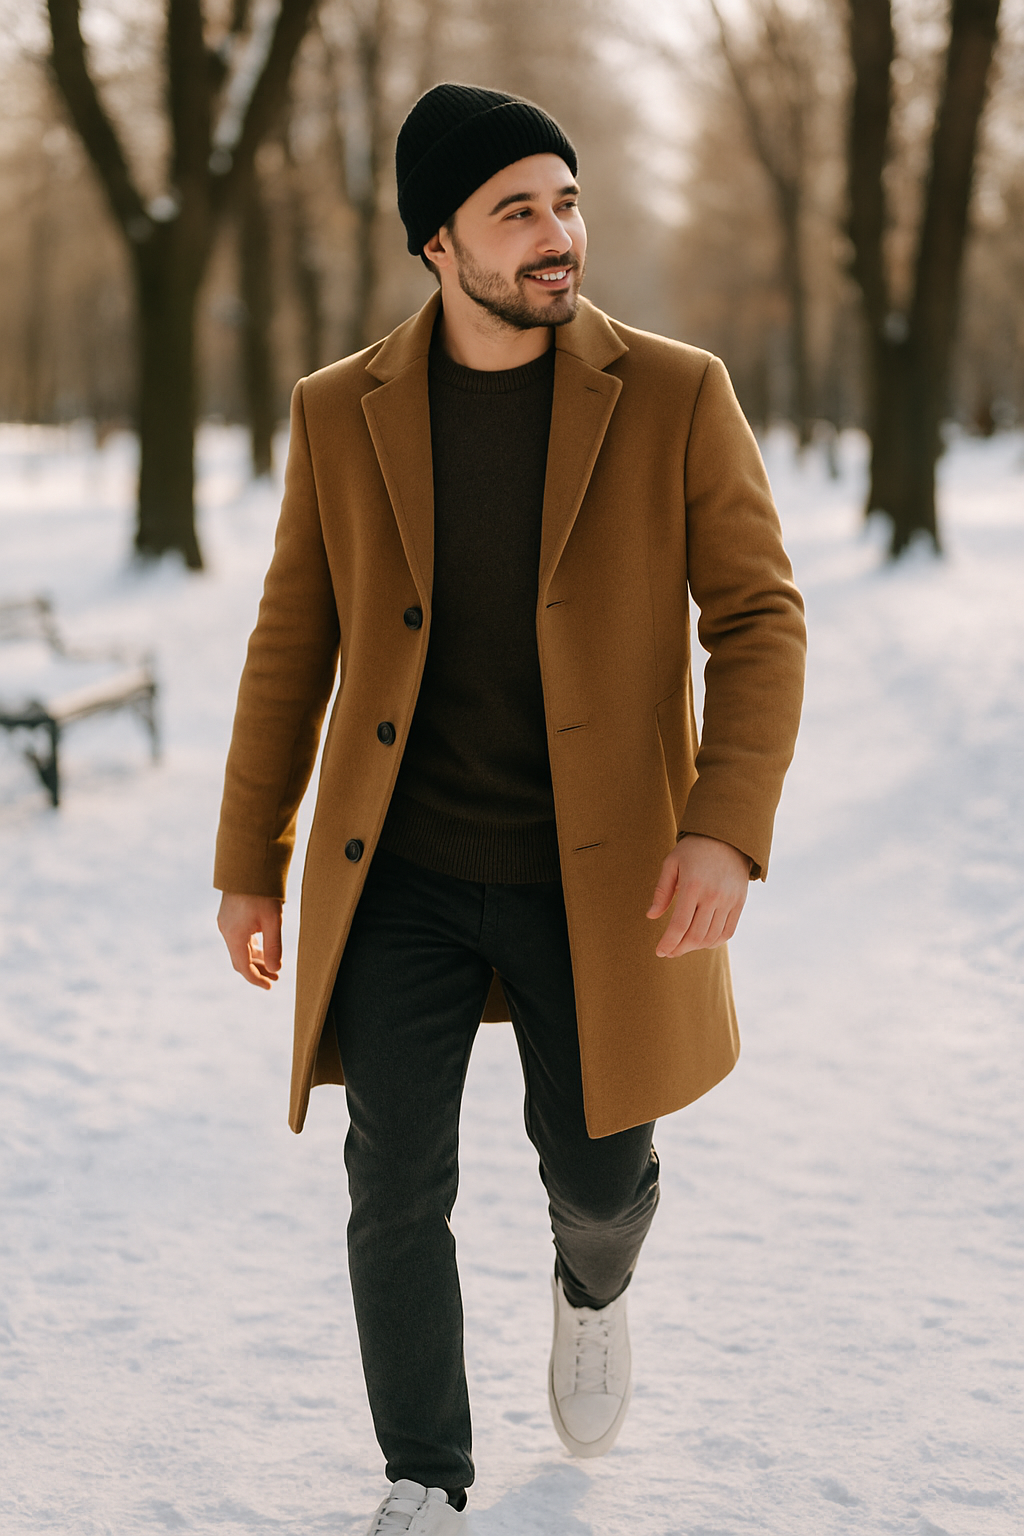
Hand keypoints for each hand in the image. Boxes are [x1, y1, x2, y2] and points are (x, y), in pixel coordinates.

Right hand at [217, 892, 283, 988]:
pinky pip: (239, 937)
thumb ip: (273, 946)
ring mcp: (226, 923)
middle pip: (240, 959)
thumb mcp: (273, 920)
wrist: (247, 865)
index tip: (270, 986)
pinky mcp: (230, 915)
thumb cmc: (262, 891)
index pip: (243, 967)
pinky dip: (251, 946)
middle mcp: (226, 931)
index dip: (256, 979)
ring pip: (240, 948)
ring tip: (273, 966)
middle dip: (257, 971)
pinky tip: (263, 947)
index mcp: (234, 935)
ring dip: (255, 958)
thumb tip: (275, 969)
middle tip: (275, 978)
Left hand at [646, 834, 750, 957]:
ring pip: (711, 937)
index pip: (679, 924)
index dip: (669, 942)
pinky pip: (728, 932)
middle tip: (669, 952)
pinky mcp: (739, 903)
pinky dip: (714, 942)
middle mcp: (713, 895)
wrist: (727, 837)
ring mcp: (729, 900)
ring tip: (683, 945)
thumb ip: (662, 891)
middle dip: (680, 948)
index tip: (660, 951)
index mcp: (693, 885)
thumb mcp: (671, 863)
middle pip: (695, 935)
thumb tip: (651, 916)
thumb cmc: (693, 850)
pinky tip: (702, 942)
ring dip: (695, 947)